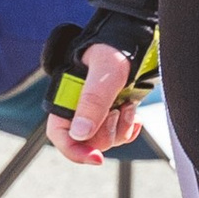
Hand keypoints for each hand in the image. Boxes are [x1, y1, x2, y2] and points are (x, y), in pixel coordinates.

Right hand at [47, 42, 149, 166]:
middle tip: (117, 110)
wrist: (137, 39)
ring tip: (127, 105)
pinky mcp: (113, 112)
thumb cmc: (116, 49)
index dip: (75, 151)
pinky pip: (119, 135)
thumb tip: (80, 134)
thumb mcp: (105, 74)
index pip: (60, 135)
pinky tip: (134, 114)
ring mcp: (97, 112)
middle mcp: (79, 109)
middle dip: (107, 132)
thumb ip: (93, 101)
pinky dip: (129, 128)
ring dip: (121, 128)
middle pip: (87, 142)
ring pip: (105, 140)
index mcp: (66, 99)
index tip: (97, 157)